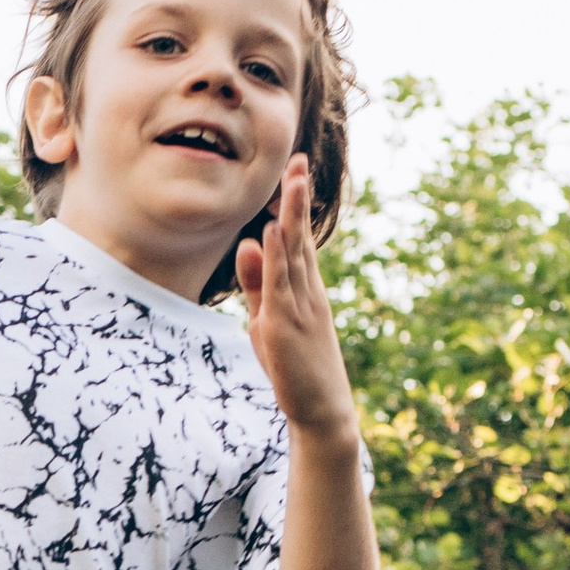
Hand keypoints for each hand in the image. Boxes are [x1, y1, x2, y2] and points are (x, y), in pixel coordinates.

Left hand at [237, 157, 358, 445]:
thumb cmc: (294, 364)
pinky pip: (280, 286)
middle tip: (297, 161)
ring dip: (292, 217)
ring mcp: (298, 306)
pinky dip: (278, 257)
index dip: (295, 205)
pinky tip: (275, 231)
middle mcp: (306, 291)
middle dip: (297, 199)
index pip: (298, 238)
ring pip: (294, 254)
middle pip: (300, 237)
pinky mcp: (284, 326)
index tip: (294, 170)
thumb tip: (248, 242)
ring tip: (291, 181)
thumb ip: (256, 281)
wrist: (321, 409)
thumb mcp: (268, 316)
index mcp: (305, 288)